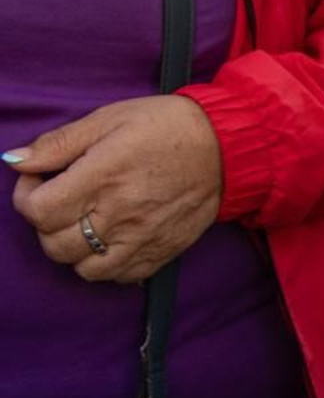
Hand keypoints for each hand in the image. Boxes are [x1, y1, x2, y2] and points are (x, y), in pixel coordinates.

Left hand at [6, 95, 221, 282]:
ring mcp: (144, 238)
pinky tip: (110, 240)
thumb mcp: (107, 120)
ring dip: (74, 250)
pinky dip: (105, 265)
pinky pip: (120, 277)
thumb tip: (15, 160)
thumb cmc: (165, 127)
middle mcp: (122, 214)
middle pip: (56, 245)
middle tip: (60, 200)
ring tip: (83, 224)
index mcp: (103, 176)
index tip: (40, 180)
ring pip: (85, 269)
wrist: (227, 148)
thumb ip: (58, 144)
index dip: (26, 197)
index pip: (40, 211)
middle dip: (46, 224)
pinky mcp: (163, 252)